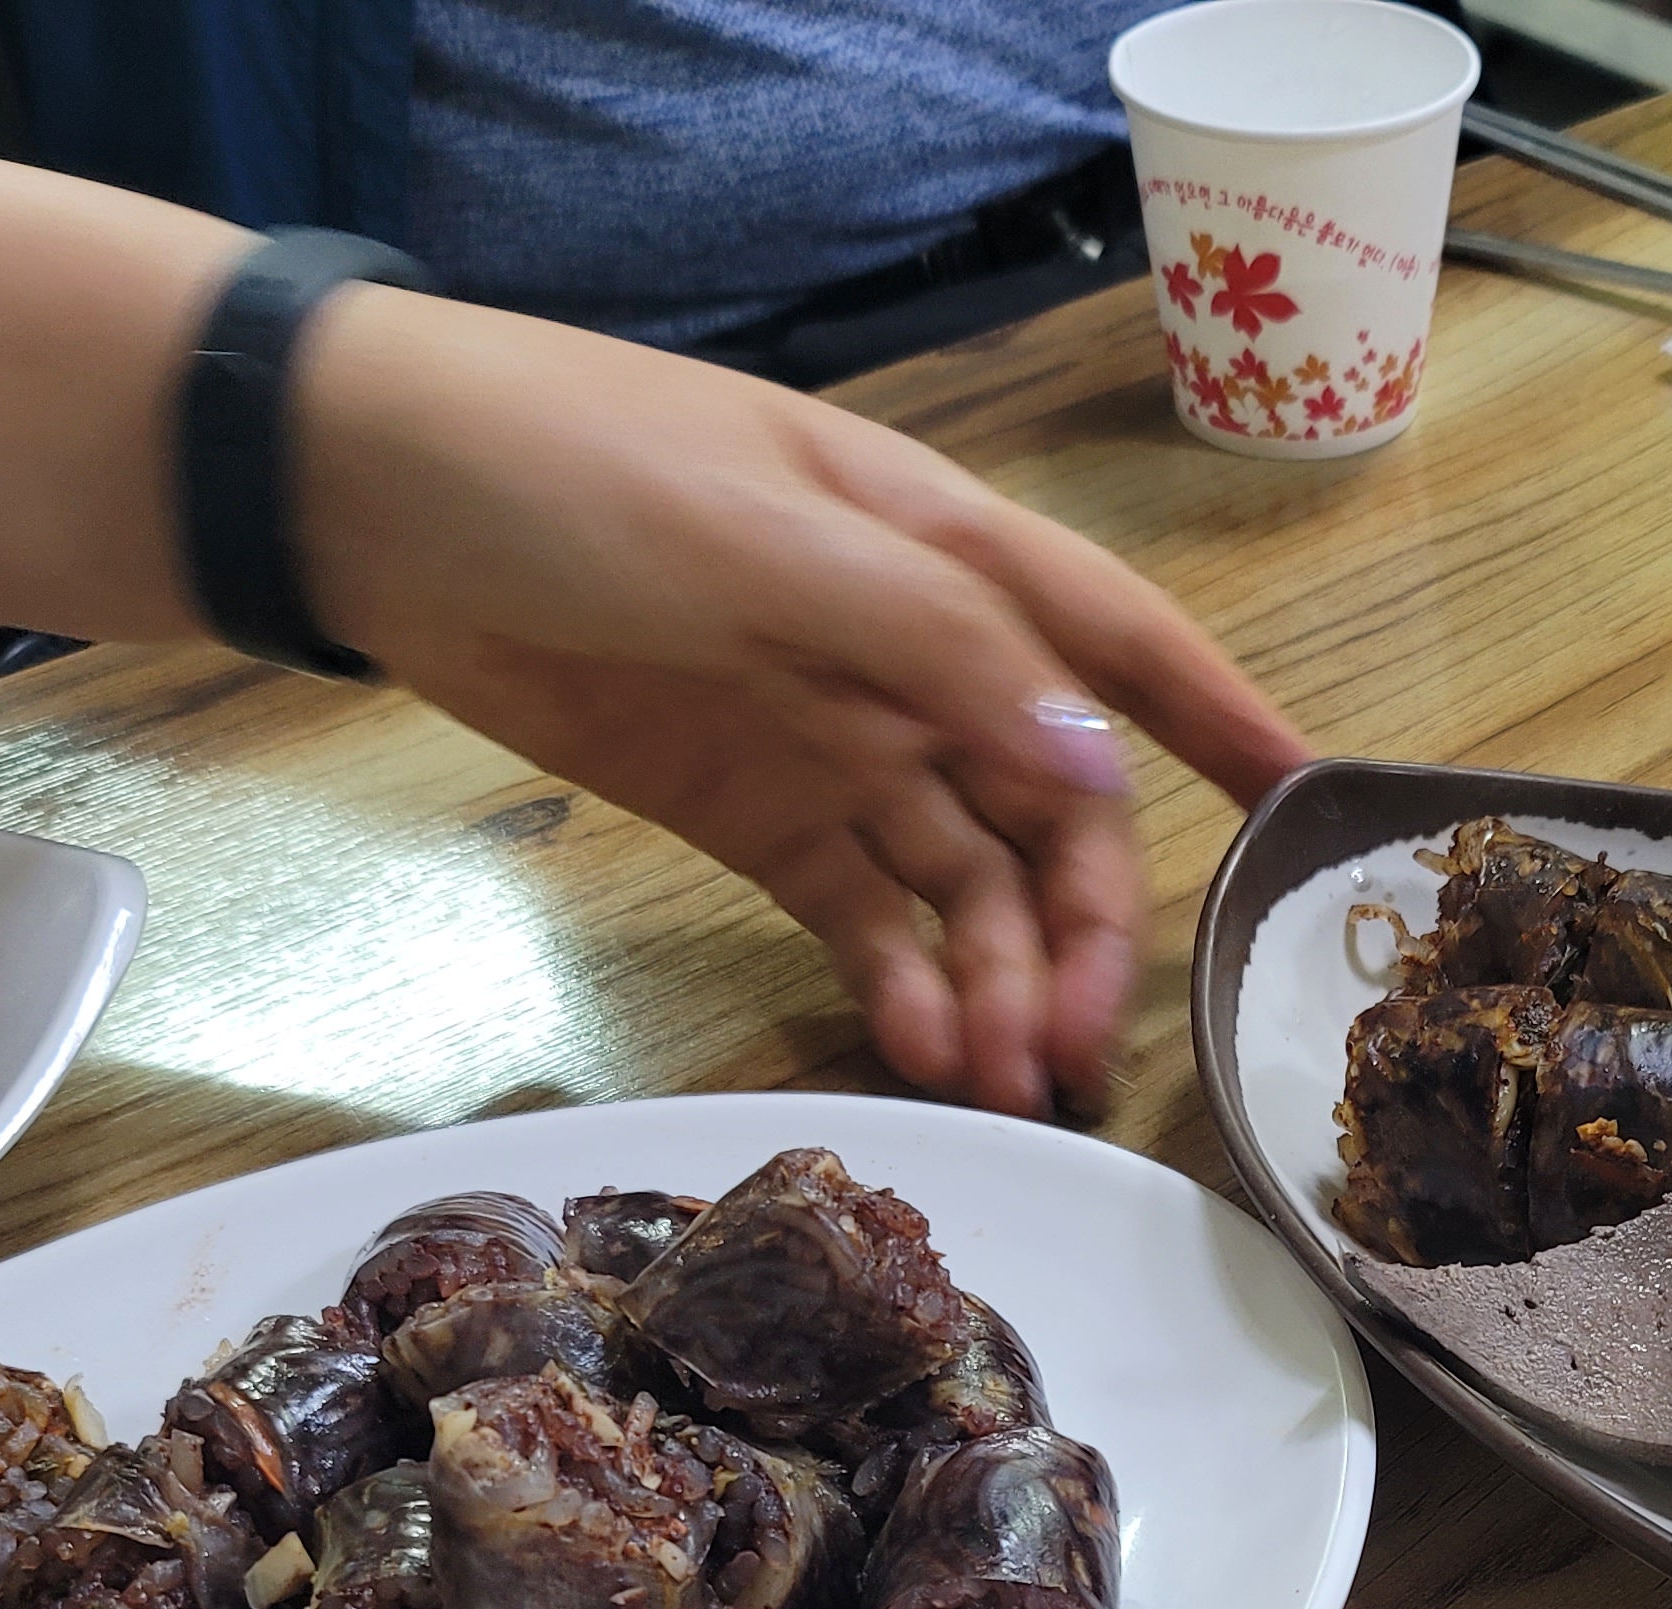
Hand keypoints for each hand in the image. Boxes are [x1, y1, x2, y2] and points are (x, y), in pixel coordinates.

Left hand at [297, 291, 1308, 1117]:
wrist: (366, 494)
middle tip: (1078, 1047)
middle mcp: (918, 661)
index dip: (1221, 726)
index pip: (1122, 647)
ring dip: (997, 982)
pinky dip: (900, 986)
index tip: (1306, 812)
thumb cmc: (573, 463)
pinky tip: (920, 1048)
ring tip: (1003, 1082)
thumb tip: (1087, 767)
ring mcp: (836, 744)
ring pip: (965, 886)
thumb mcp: (766, 531)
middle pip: (1052, 814)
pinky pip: (862, 917)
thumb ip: (933, 649)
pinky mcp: (753, 815)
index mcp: (948, 557)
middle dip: (1084, 930)